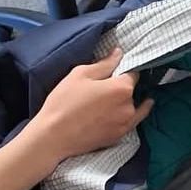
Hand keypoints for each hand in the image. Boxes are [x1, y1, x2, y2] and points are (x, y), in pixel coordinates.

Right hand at [27, 48, 152, 164]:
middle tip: (104, 88)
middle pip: (132, 90)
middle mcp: (129, 106)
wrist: (54, 136)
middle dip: (122, 86)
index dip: (124, 69)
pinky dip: (132, 114)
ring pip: (132, 106)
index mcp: (121, 88)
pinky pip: (132, 121)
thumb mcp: (80, 74)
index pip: (132, 73)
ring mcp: (126, 123)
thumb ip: (104, 64)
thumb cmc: (64, 102)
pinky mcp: (120, 135)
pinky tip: (136, 109)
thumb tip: (119, 53)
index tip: (117, 70)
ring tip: (115, 99)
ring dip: (127, 101)